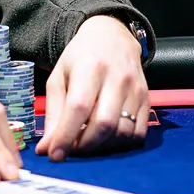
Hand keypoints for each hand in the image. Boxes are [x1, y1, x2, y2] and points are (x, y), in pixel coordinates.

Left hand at [37, 14, 147, 160]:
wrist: (112, 38)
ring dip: (102, 147)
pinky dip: (120, 144)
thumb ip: (53, 115)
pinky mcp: (147, 99)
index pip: (79, 107)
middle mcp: (117, 77)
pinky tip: (107, 139)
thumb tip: (46, 149)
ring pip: (122, 132)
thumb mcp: (59, 79)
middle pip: (104, 124)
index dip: (66, 136)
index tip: (54, 155)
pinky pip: (138, 133)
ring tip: (87, 142)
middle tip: (71, 150)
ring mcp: (136, 88)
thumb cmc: (81, 59)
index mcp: (90, 67)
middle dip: (84, 146)